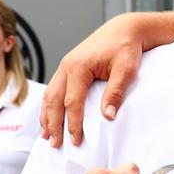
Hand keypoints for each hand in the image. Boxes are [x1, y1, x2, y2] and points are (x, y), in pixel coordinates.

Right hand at [41, 15, 144, 146]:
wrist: (124, 29)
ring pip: (49, 95)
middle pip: (54, 100)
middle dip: (53, 124)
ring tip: (47, 135)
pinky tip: (49, 117)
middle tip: (55, 144)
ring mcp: (65, 66)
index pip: (72, 102)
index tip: (76, 140)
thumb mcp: (126, 70)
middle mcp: (67, 66)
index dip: (73, 123)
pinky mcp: (68, 67)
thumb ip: (116, 92)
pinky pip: (54, 89)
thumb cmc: (126, 47)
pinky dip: (50, 105)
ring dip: (46, 116)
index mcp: (79, 67)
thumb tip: (107, 116)